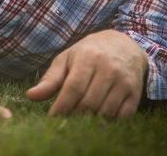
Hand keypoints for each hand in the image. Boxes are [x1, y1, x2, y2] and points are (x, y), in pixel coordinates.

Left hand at [25, 30, 147, 118]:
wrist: (124, 45)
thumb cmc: (89, 53)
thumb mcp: (67, 59)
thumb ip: (50, 79)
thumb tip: (31, 96)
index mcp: (88, 58)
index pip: (73, 88)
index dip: (62, 106)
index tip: (52, 117)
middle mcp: (108, 69)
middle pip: (89, 102)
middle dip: (75, 114)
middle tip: (66, 117)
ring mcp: (124, 81)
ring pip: (105, 111)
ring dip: (91, 119)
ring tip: (80, 116)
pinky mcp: (135, 92)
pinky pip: (122, 116)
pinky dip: (109, 121)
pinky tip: (99, 116)